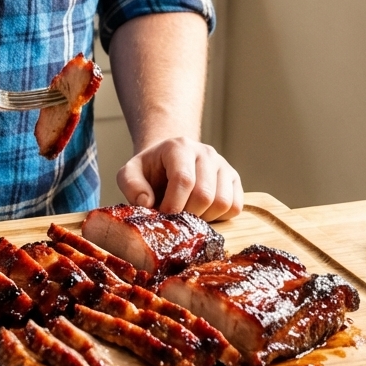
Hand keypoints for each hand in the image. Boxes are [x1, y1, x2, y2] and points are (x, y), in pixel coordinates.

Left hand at [117, 136, 243, 220]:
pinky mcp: (234, 179)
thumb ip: (131, 185)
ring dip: (204, 218)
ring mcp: (222, 165)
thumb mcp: (130, 173)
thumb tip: (147, 202)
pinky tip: (202, 213)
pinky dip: (220, 217)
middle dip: (187, 214)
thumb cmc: (150, 170)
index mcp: (179, 147)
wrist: (168, 162)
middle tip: (175, 218)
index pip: (184, 179)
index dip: (173, 204)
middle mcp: (205, 152)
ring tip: (188, 214)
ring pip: (223, 202)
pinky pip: (235, 206)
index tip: (163, 216)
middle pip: (204, 194)